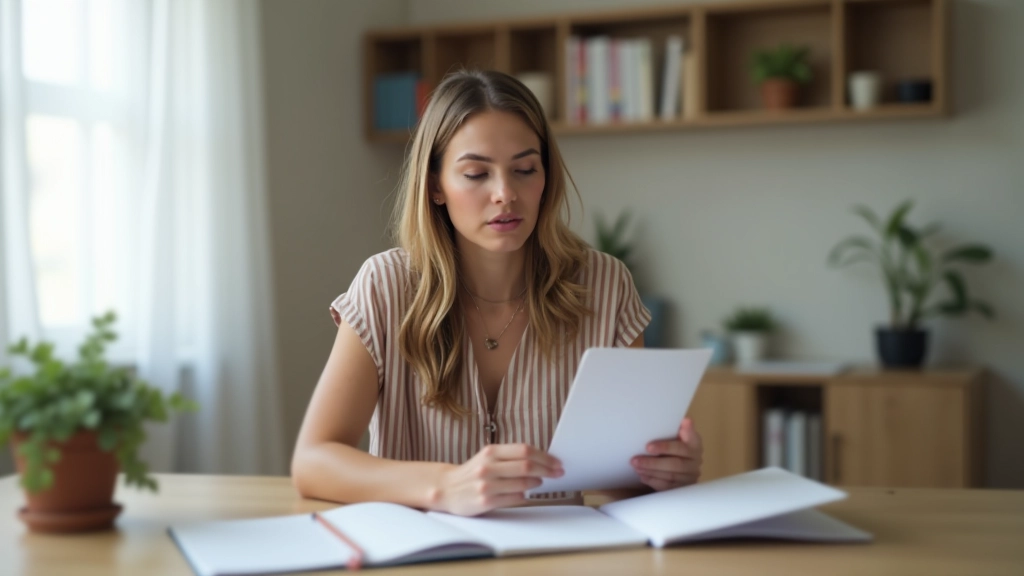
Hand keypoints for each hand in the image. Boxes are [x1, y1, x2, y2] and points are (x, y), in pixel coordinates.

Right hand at [432, 444, 563, 515]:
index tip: (556, 462)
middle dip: (547, 470)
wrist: (447, 489)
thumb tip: (541, 459)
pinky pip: (514, 498)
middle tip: (557, 473)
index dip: (545, 456)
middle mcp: (488, 467)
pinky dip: (524, 495)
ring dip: (537, 483)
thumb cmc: (472, 472)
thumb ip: (510, 457)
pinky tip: (525, 493)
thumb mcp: (488, 457)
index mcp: (490, 452)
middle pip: (527, 466)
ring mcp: (487, 485)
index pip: (525, 450)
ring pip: (523, 483)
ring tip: (540, 482)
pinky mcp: (486, 501)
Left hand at [630, 417, 702, 490]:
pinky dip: (653, 480)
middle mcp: (695, 461)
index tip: (670, 434)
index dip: (682, 437)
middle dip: (654, 462)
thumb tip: (685, 420)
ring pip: (670, 475)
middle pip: (676, 463)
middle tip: (636, 459)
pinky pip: (667, 486)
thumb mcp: (677, 436)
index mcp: (695, 445)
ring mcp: (690, 476)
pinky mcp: (682, 488)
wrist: (682, 470)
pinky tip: (642, 475)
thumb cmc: (675, 447)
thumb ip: (677, 430)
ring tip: (636, 465)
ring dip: (650, 470)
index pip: (691, 440)